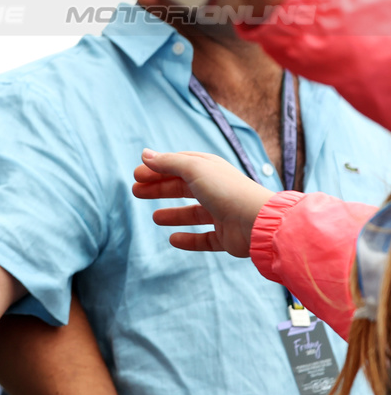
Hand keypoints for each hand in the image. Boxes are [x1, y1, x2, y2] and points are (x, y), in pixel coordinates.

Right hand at [131, 148, 274, 256]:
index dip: (157, 168)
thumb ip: (167, 162)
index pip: (179, 165)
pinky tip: (173, 240)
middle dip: (159, 188)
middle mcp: (216, 189)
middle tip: (136, 192)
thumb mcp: (193, 168)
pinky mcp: (227, 237)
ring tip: (154, 217)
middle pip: (182, 188)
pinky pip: (205, 239)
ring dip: (173, 214)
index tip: (136, 174)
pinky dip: (189, 240)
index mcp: (209, 169)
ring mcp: (222, 213)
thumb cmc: (225, 190)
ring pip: (193, 213)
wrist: (258, 222)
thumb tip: (145, 154)